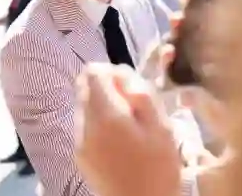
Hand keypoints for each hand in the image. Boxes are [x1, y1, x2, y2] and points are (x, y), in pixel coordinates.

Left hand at [75, 63, 181, 195]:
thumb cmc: (157, 170)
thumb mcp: (161, 128)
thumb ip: (141, 95)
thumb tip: (123, 73)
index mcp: (105, 115)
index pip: (93, 72)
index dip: (114, 72)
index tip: (134, 89)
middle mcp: (84, 125)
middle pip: (85, 87)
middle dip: (109, 87)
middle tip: (135, 106)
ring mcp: (79, 142)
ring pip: (85, 105)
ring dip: (105, 105)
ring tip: (130, 125)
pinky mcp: (80, 156)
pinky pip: (86, 125)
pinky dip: (101, 123)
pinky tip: (121, 141)